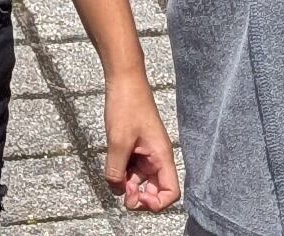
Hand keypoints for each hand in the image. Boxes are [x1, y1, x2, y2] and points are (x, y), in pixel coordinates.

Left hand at [100, 73, 180, 213]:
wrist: (124, 80)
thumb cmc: (127, 105)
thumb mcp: (118, 141)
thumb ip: (116, 170)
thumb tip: (117, 190)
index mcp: (161, 156)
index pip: (171, 193)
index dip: (155, 203)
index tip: (136, 197)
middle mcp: (157, 157)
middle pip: (155, 191)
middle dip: (139, 197)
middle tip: (121, 190)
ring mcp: (147, 153)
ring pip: (140, 181)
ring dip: (127, 185)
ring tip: (114, 176)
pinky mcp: (136, 148)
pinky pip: (131, 169)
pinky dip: (122, 172)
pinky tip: (112, 166)